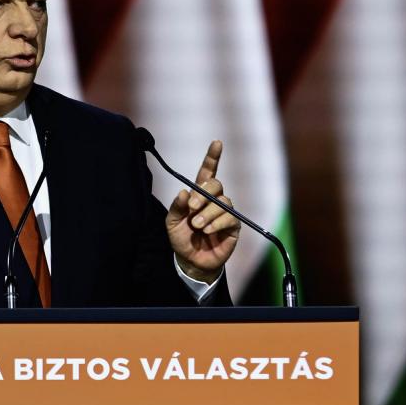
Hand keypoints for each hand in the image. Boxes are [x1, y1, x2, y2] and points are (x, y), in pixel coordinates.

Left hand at [165, 140, 239, 281]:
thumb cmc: (181, 239)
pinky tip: (207, 231)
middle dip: (203, 194)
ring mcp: (225, 212)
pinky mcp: (233, 226)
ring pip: (222, 202)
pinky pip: (230, 217)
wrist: (191, 261)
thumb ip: (176, 207)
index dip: (213, 157)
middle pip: (216, 184)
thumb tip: (183, 191)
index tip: (217, 142)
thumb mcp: (172, 223)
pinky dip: (217, 223)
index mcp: (198, 195)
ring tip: (197, 226)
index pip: (208, 172)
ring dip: (208, 213)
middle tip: (192, 207)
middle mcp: (214, 200)